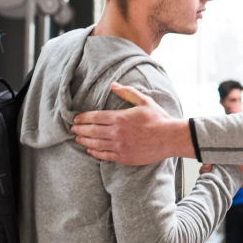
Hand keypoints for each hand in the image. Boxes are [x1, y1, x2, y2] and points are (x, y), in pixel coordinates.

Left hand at [72, 82, 193, 164]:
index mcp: (120, 118)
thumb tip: (113, 85)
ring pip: (96, 144)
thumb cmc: (158, 118)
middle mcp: (117, 133)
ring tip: (77, 139)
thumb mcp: (144, 101)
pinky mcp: (124, 157)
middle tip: (72, 129)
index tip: (76, 119)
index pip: (95, 117)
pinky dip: (95, 153)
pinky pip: (105, 155)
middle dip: (80, 129)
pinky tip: (90, 150)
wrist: (169, 138)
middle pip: (92, 131)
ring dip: (85, 141)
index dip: (83, 118)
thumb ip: (127, 92)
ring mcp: (119, 146)